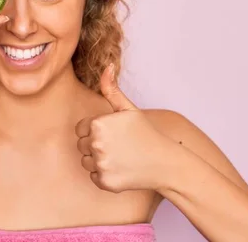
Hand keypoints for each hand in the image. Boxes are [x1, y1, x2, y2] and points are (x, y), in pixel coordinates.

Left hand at [75, 64, 178, 192]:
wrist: (165, 162)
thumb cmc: (146, 133)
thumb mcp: (129, 109)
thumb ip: (112, 90)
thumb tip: (107, 65)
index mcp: (99, 124)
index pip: (81, 128)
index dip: (97, 130)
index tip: (114, 133)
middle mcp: (96, 144)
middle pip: (82, 145)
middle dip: (96, 145)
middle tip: (119, 145)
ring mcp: (100, 164)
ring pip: (86, 161)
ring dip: (98, 160)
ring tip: (121, 156)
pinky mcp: (104, 182)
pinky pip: (94, 176)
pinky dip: (105, 175)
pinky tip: (122, 169)